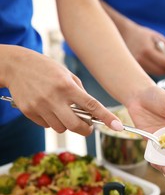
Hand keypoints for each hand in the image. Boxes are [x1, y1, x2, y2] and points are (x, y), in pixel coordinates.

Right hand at [3, 46, 122, 134]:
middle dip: (85, 129)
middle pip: (76, 125)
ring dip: (66, 124)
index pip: (92, 105)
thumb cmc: (46, 69)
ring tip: (62, 110)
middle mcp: (54, 98)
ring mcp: (40, 106)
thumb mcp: (67, 75)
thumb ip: (80, 92)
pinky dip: (52, 121)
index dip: (106, 117)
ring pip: (61, 128)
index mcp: (67, 86)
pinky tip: (48, 108)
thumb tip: (91, 112)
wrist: (16, 65)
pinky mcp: (29, 112)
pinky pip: (47, 126)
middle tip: (88, 126)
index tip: (118, 126)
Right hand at [121, 23, 164, 75]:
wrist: (122, 35)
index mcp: (147, 51)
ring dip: (162, 69)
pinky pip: (148, 73)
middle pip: (161, 71)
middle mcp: (141, 60)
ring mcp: (136, 66)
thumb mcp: (155, 36)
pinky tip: (152, 62)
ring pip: (155, 73)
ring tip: (160, 59)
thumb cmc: (140, 35)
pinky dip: (154, 69)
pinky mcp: (133, 70)